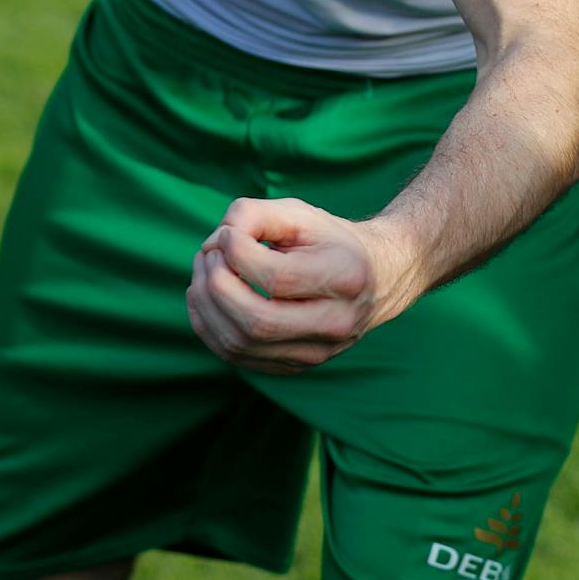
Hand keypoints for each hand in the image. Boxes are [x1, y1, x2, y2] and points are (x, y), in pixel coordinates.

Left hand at [186, 196, 419, 374]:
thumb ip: (252, 215)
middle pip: (257, 322)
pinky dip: (207, 326)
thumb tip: (215, 244)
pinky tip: (206, 295)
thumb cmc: (327, 241)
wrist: (373, 281)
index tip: (227, 233)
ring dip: (205, 304)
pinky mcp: (293, 366)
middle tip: (208, 254)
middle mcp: (336, 325)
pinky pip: (236, 357)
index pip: (277, 278)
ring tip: (204, 269)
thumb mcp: (297, 213)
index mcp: (344, 278)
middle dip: (216, 284)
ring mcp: (315, 353)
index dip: (237, 253)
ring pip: (241, 345)